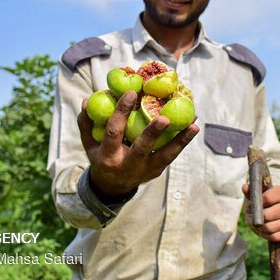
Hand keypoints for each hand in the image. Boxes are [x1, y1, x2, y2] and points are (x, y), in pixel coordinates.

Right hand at [78, 90, 198, 201]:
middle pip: (142, 148)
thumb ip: (86, 123)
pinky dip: (183, 140)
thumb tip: (87, 100)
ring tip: (193, 124)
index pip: (114, 132)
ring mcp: (145, 170)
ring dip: (180, 140)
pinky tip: (193, 125)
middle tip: (165, 117)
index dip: (121, 112)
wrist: (113, 186)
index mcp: (108, 156)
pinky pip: (172, 155)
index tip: (131, 92)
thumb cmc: (102, 156)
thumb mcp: (89, 144)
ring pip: (165, 156)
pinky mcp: (157, 171)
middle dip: (153, 133)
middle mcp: (127, 165)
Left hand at [242, 184, 279, 241]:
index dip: (255, 203)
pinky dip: (266, 235)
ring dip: (258, 228)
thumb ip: (252, 190)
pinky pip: (275, 237)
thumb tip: (245, 187)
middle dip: (255, 218)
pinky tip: (262, 230)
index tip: (250, 206)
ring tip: (254, 224)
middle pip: (268, 215)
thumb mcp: (261, 192)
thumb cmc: (268, 199)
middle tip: (249, 217)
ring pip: (270, 227)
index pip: (267, 198)